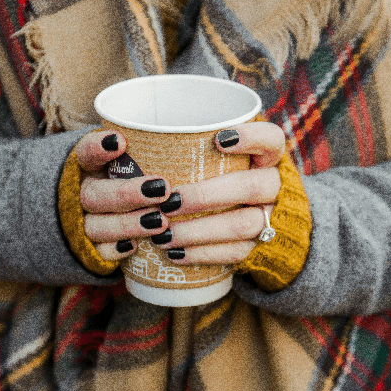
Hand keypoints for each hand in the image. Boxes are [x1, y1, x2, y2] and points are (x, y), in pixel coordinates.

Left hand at [76, 122, 284, 263]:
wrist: (253, 213)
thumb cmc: (217, 173)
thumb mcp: (211, 153)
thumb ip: (183, 143)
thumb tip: (115, 141)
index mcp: (266, 154)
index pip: (271, 139)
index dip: (251, 137)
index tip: (218, 140)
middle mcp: (274, 184)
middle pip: (252, 186)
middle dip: (207, 195)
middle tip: (168, 201)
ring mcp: (270, 217)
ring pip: (244, 225)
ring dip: (200, 231)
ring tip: (164, 234)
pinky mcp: (259, 246)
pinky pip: (235, 253)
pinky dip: (202, 254)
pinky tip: (174, 254)